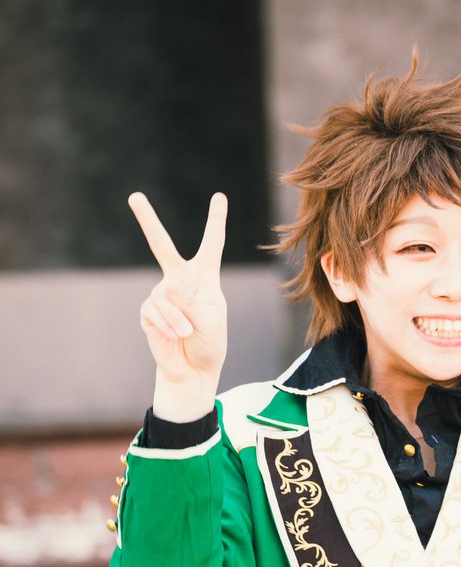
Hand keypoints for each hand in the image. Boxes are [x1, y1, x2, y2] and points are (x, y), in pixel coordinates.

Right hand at [129, 192, 227, 421]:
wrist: (193, 369)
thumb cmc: (210, 343)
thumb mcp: (212, 319)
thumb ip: (194, 301)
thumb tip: (169, 285)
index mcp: (204, 277)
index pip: (211, 244)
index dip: (215, 221)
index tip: (219, 196)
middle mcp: (180, 280)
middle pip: (161, 245)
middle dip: (147, 221)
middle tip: (134, 196)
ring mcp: (161, 294)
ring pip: (166, 295)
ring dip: (180, 317)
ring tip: (189, 332)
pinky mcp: (148, 311)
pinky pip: (156, 311)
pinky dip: (170, 324)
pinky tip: (177, 334)